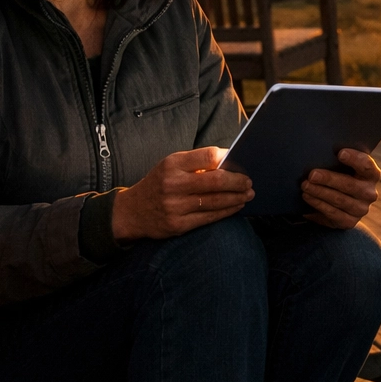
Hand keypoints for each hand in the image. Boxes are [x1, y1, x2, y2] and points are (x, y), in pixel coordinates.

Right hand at [112, 147, 253, 242]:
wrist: (131, 212)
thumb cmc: (160, 183)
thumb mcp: (171, 166)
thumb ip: (196, 162)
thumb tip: (229, 161)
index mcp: (172, 164)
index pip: (208, 156)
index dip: (226, 158)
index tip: (239, 160)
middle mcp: (173, 184)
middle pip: (216, 181)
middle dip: (237, 182)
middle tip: (249, 182)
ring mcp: (175, 206)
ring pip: (215, 201)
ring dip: (236, 198)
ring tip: (248, 194)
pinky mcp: (177, 225)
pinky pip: (209, 218)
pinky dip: (226, 211)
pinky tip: (236, 206)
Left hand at [302, 149, 380, 229]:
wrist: (343, 203)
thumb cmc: (341, 176)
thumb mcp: (344, 167)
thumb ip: (338, 160)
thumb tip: (320, 151)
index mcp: (372, 174)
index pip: (367, 165)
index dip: (355, 159)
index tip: (340, 153)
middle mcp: (369, 193)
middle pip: (350, 185)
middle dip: (329, 179)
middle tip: (312, 174)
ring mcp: (361, 209)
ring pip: (339, 200)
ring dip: (319, 192)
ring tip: (305, 185)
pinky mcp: (350, 222)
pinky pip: (333, 213)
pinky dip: (318, 204)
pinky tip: (307, 197)